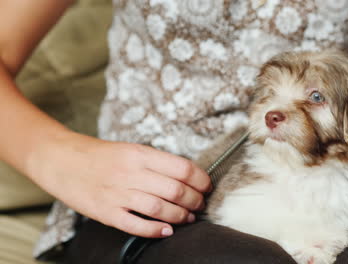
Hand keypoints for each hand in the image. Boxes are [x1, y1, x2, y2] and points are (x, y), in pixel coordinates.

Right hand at [29, 132, 210, 237]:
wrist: (61, 160)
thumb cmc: (100, 155)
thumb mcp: (131, 149)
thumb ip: (156, 162)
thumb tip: (186, 177)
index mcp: (140, 154)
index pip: (182, 168)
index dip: (201, 180)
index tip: (206, 186)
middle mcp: (131, 173)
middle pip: (175, 190)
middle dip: (195, 200)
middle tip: (199, 204)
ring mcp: (117, 193)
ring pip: (160, 208)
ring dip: (180, 216)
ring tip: (189, 218)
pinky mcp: (105, 212)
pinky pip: (135, 224)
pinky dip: (155, 230)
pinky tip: (167, 231)